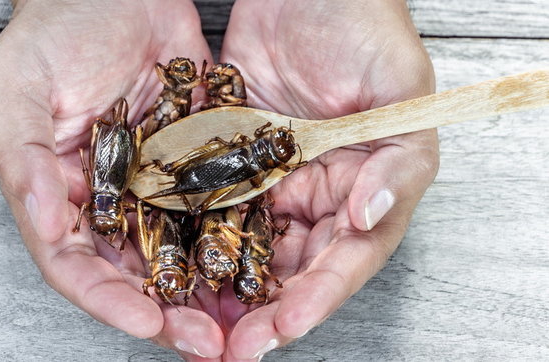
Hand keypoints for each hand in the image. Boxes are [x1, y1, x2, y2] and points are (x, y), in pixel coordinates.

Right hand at [0, 1, 223, 358]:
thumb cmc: (58, 29)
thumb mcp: (20, 83)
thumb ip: (20, 154)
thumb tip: (39, 215)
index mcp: (58, 194)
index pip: (75, 264)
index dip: (107, 300)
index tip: (147, 322)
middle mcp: (108, 201)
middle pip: (133, 273)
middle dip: (168, 313)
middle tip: (207, 343)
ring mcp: (154, 187)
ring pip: (180, 253)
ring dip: (208, 292)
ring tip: (242, 322)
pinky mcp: (195, 165)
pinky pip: (216, 207)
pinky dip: (234, 241)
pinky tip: (260, 265)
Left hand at [217, 0, 439, 358]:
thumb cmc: (362, 27)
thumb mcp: (400, 89)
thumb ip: (399, 160)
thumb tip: (370, 215)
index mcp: (364, 186)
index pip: (344, 256)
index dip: (318, 297)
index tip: (284, 328)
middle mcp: (316, 193)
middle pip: (293, 267)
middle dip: (265, 311)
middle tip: (234, 347)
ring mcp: (271, 180)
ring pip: (249, 248)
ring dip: (225, 289)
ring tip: (197, 324)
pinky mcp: (231, 161)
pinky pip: (212, 206)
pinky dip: (196, 240)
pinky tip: (175, 267)